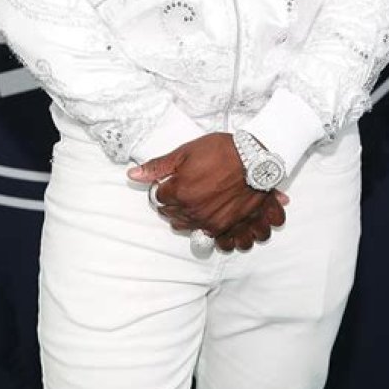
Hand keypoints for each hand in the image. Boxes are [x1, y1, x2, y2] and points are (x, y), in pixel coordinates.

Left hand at [127, 133, 288, 244]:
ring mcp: (209, 222)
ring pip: (185, 226)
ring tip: (196, 201)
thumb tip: (134, 175)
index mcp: (179, 192)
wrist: (255, 160)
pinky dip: (205, 228)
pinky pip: (205, 236)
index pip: (158, 197)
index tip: (172, 180)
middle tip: (185, 188)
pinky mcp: (226, 228)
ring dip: (186, 216)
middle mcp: (192, 211)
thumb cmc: (223, 152)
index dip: (164, 187)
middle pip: (170, 214)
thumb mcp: (186, 152)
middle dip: (172, 202)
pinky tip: (209, 215)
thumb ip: (158, 166)